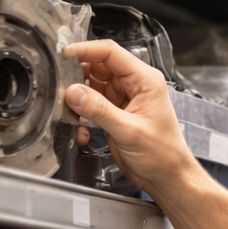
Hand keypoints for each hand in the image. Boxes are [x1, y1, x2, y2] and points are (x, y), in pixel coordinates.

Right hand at [61, 40, 208, 197]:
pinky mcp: (114, 113)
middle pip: (97, 66)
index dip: (85, 50)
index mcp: (144, 81)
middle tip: (60, 85)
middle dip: (77, 75)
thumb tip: (74, 92)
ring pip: (91, 85)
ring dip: (78, 95)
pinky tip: (80, 125)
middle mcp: (133, 86)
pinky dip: (82, 112)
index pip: (110, 53)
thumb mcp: (129, 131)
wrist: (167, 178)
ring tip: (68, 106)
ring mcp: (123, 99)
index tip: (63, 55)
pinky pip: (91, 104)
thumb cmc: (163, 155)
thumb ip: (100, 110)